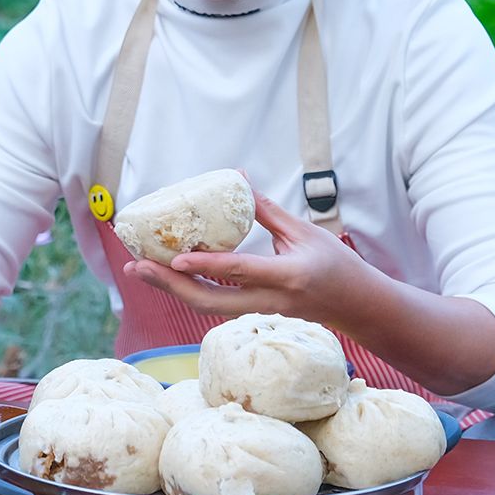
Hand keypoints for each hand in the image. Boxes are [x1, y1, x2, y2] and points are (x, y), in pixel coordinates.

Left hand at [127, 190, 377, 322]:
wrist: (357, 307)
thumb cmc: (336, 265)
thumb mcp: (305, 232)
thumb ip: (268, 210)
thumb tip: (239, 180)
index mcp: (286, 277)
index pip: (238, 272)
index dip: (205, 264)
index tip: (174, 256)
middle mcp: (269, 300)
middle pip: (210, 302)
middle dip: (170, 286)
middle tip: (137, 267)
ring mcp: (260, 312)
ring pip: (207, 307)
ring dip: (172, 289)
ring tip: (140, 270)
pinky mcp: (254, 314)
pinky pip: (215, 304)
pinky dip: (188, 290)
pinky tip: (167, 275)